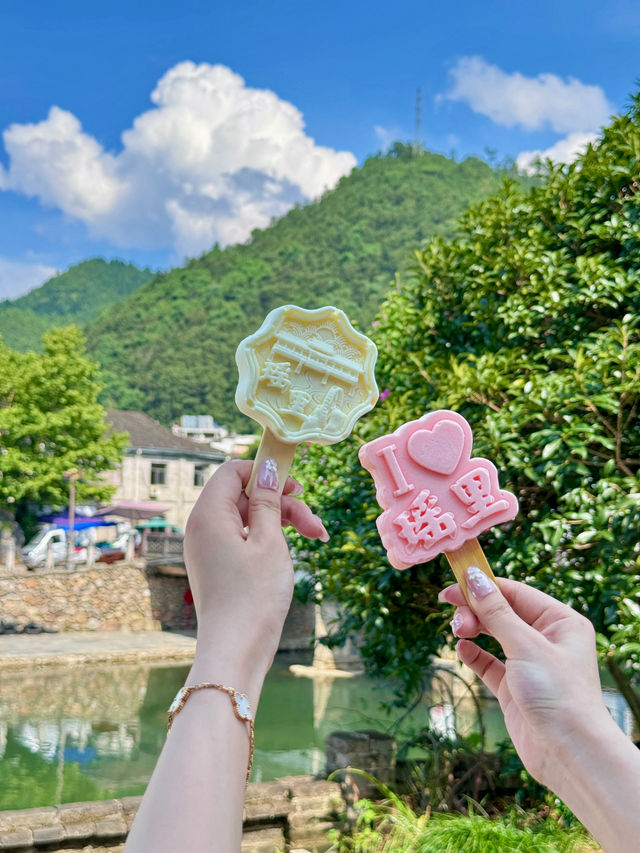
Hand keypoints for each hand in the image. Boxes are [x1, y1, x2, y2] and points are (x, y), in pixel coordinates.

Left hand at [184, 459, 327, 688]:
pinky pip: (242, 538)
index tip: (295, 484)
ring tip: (316, 537)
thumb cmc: (254, 596)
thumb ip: (268, 501)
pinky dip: (268, 539)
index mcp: (208, 514)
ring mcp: (208, 548)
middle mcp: (202, 527)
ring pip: (248, 518)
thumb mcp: (269, 542)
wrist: (235, 651)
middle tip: (314, 523)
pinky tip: (294, 550)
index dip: (264, 471)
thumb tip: (267, 469)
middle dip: (282, 504)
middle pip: (245, 496)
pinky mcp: (217, 565)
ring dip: (282, 522)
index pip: (232, 471)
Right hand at [439, 570, 608, 790]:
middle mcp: (547, 639)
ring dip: (473, 630)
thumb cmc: (558, 694)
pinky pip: (489, 662)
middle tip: (454, 616)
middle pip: (502, 612)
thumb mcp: (525, 646)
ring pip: (493, 635)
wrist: (568, 754)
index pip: (516, 593)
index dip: (484, 587)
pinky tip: (462, 650)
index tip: (453, 585)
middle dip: (476, 611)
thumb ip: (496, 611)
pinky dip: (473, 654)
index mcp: (561, 622)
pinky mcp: (514, 687)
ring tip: (457, 632)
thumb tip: (474, 577)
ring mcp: (529, 663)